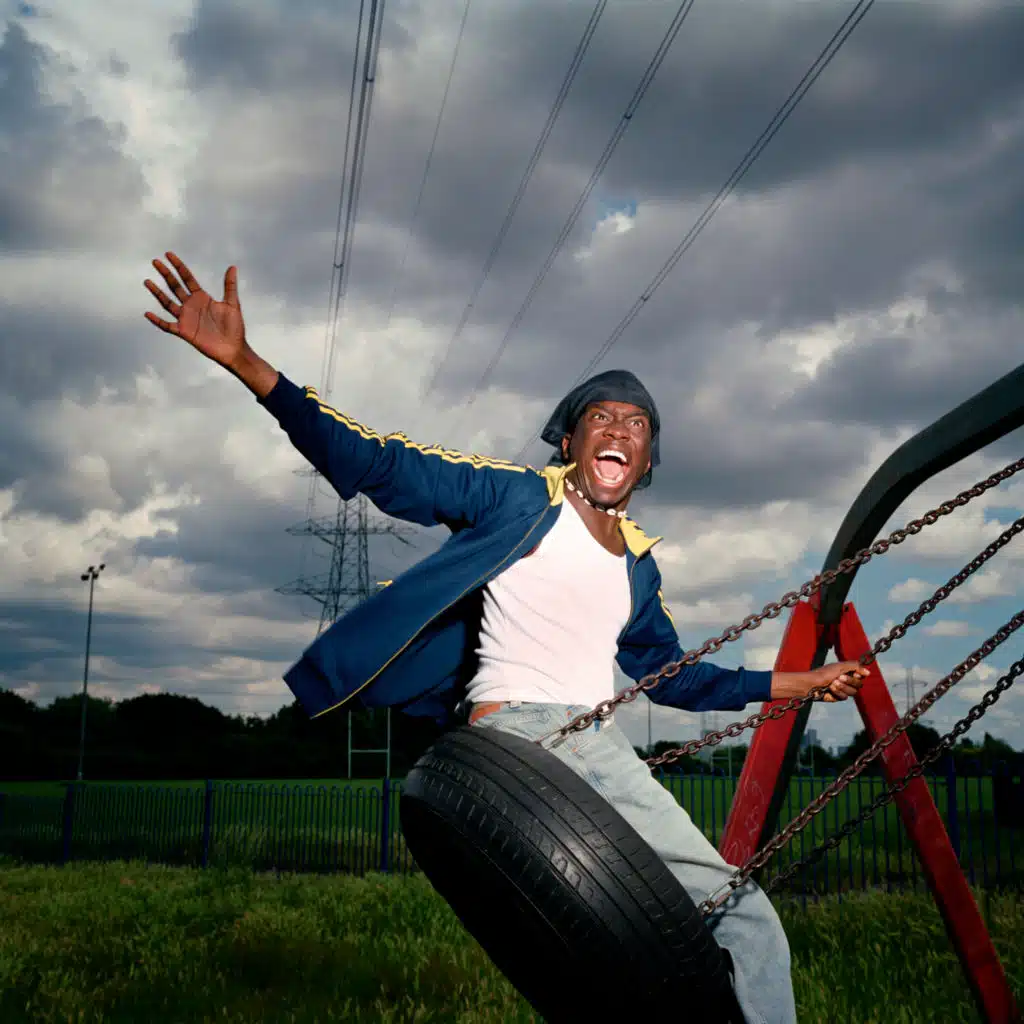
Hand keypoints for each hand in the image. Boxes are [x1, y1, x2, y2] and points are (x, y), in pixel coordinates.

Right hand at [144, 252, 246, 369]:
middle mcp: (191, 306)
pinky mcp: (184, 332)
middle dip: (166, 274)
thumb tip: (232, 267)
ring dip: (158, 293)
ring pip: (167, 303)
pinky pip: (167, 326)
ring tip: (147, 282)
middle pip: (175, 287)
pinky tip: (147, 314)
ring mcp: (186, 318)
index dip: (178, 266)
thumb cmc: (234, 327)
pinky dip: (157, 321)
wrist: (233, 349)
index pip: (187, 278)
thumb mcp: (232, 304)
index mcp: (201, 297)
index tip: (168, 254)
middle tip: (155, 261)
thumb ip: (229, 286)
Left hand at [810, 661, 868, 702]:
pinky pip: (844, 697)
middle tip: (839, 677)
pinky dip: (837, 692)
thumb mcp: (840, 666)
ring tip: (832, 683)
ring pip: (853, 692)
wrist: (812, 683)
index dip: (859, 675)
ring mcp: (843, 690)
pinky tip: (829, 689)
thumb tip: (868, 672)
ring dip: (842, 687)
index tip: (855, 673)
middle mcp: (847, 681)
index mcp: (847, 672)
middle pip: (859, 684)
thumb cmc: (824, 673)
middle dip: (849, 681)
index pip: (861, 675)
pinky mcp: (838, 697)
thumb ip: (855, 666)